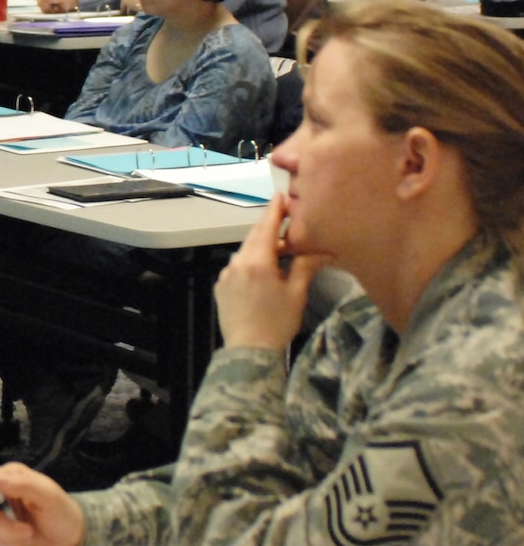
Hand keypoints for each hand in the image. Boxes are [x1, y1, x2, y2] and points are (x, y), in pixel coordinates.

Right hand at [0, 463, 84, 545]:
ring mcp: (0, 513)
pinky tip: (26, 540)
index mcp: (10, 477)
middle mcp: (1, 493)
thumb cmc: (62, 513)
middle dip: (0, 522)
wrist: (71, 540)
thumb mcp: (48, 495)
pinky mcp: (1, 532)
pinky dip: (10, 543)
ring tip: (30, 534)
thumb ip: (23, 484)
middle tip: (25, 531)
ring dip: (9, 534)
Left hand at [215, 191, 322, 350]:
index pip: (266, 228)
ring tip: (278, 244)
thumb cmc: (278, 322)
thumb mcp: (296, 293)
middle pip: (254, 237)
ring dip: (260, 245)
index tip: (280, 195)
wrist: (249, 350)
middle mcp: (237, 262)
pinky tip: (262, 267)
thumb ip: (305, 266)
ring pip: (245, 251)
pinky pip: (237, 266)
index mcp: (257, 261)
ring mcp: (226, 274)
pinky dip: (250, 260)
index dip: (274, 211)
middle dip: (268, 225)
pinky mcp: (221, 286)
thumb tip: (323, 249)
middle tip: (283, 214)